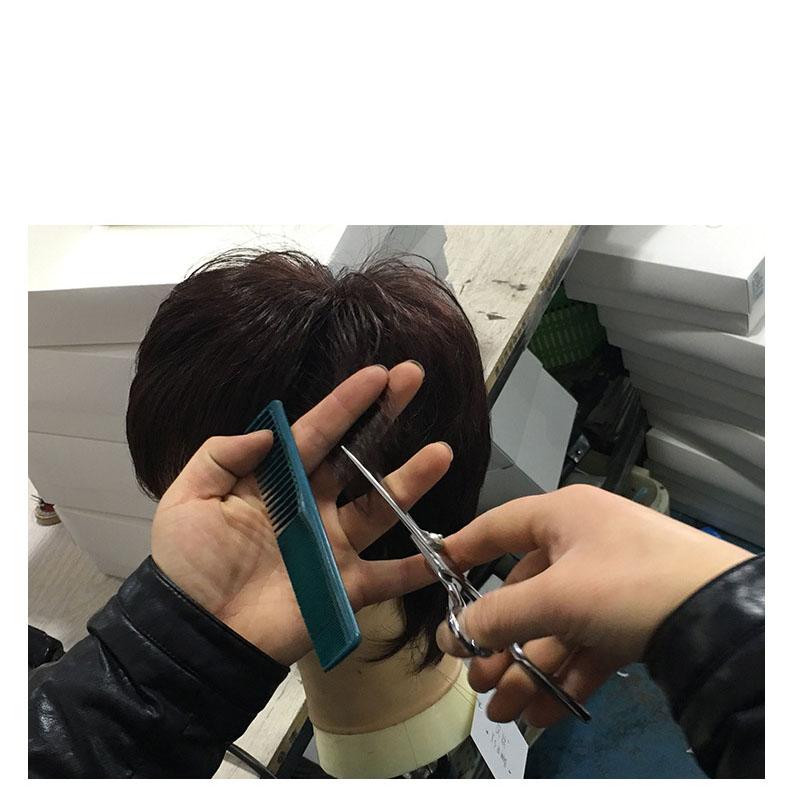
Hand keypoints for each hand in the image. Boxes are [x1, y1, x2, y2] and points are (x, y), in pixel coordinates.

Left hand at [150, 363, 451, 666]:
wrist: (196, 635)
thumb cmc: (187, 566)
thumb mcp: (188, 499)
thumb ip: (221, 456)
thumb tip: (267, 430)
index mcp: (276, 482)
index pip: (316, 432)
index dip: (346, 403)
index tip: (377, 373)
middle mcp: (311, 507)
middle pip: (357, 458)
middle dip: (386, 417)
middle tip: (413, 379)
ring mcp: (332, 547)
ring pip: (380, 508)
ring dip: (411, 481)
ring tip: (440, 452)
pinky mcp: (344, 587)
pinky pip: (390, 577)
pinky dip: (420, 567)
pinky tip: (452, 549)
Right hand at [435, 485, 753, 726]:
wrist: (718, 616)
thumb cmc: (628, 582)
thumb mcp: (555, 597)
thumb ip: (499, 614)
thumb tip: (457, 631)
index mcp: (562, 517)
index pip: (498, 527)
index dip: (463, 550)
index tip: (435, 575)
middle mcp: (583, 544)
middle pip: (525, 592)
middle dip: (499, 641)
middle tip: (475, 676)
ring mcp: (609, 583)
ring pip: (554, 627)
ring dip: (526, 669)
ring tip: (502, 709)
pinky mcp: (631, 618)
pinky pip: (584, 646)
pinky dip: (561, 676)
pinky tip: (539, 712)